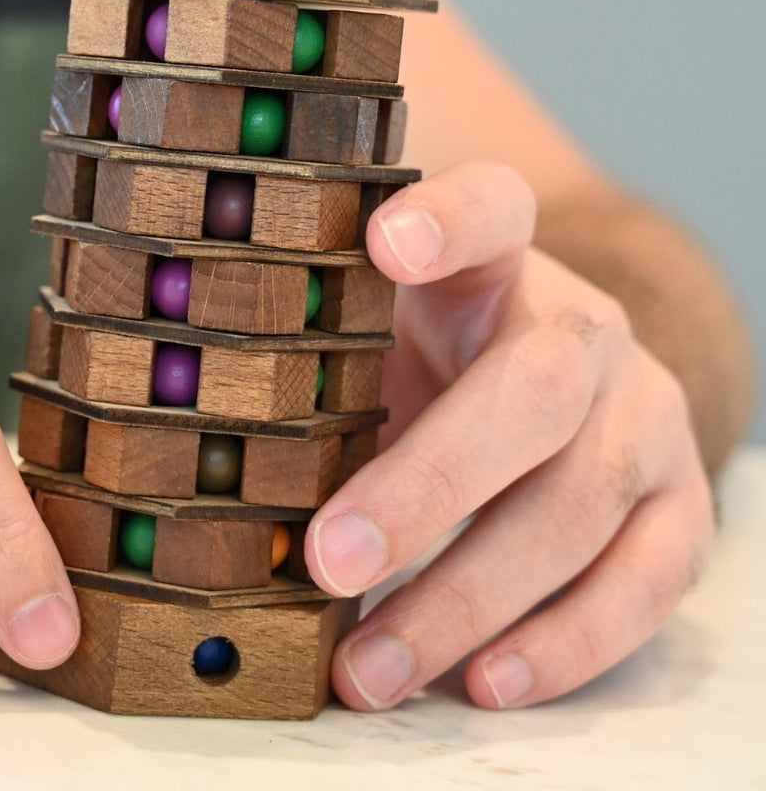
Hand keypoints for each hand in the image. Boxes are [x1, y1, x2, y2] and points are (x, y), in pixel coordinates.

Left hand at [304, 161, 713, 709]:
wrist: (543, 378)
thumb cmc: (422, 359)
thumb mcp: (373, 337)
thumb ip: (317, 366)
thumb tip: (208, 465)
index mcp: (496, 265)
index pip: (491, 206)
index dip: (448, 218)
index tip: (385, 243)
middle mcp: (583, 328)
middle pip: (534, 387)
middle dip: (430, 485)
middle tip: (330, 559)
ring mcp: (643, 414)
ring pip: (579, 502)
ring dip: (468, 598)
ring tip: (370, 667)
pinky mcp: (678, 501)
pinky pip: (644, 581)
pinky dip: (563, 643)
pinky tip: (483, 680)